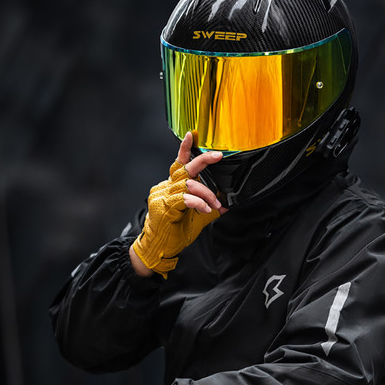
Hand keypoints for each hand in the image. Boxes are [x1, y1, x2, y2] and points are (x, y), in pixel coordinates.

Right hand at [131, 132, 226, 277]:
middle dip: (203, 160)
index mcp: (171, 187)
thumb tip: (226, 205)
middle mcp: (165, 187)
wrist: (158, 249)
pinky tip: (205, 208)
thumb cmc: (174, 232)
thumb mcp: (197, 218)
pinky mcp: (163, 206)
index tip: (192, 135)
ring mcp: (162, 196)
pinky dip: (198, 202)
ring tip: (214, 204)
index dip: (184, 149)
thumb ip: (209, 208)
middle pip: (184, 168)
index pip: (178, 163)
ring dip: (206, 193)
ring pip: (188, 184)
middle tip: (218, 156)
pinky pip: (184, 198)